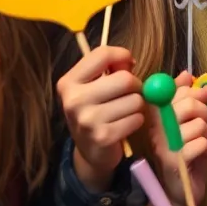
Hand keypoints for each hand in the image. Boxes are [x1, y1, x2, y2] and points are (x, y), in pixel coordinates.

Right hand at [56, 44, 143, 190]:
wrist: (90, 151)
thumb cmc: (96, 110)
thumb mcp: (94, 86)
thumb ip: (110, 68)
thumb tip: (129, 61)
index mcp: (69, 82)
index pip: (102, 54)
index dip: (122, 55)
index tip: (128, 65)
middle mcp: (74, 100)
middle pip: (125, 79)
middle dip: (135, 84)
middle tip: (130, 93)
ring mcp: (87, 120)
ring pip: (135, 100)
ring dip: (137, 105)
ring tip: (124, 111)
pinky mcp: (103, 137)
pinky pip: (136, 119)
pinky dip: (137, 120)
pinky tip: (125, 125)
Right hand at [151, 72, 206, 205]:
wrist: (178, 191)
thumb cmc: (184, 154)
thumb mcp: (187, 122)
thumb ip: (186, 98)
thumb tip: (187, 75)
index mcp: (156, 116)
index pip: (174, 91)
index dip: (192, 92)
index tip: (203, 98)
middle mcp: (156, 128)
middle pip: (187, 105)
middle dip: (206, 112)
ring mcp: (164, 145)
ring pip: (199, 124)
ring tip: (206, 143)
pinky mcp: (175, 161)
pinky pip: (201, 143)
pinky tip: (205, 155)